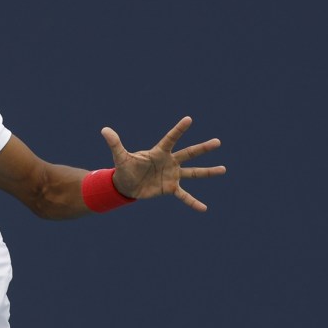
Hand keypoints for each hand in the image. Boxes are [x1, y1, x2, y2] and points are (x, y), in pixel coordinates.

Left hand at [103, 116, 224, 211]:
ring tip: (223, 169)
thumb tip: (104, 130)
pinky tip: (204, 208)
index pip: (171, 139)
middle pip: (188, 154)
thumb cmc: (125, 168)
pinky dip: (193, 202)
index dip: (178, 130)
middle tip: (217, 142)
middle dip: (202, 148)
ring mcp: (172, 175)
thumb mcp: (120, 157)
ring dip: (208, 172)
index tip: (188, 119)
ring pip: (193, 173)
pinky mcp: (170, 188)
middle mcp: (169, 162)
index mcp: (159, 152)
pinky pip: (184, 196)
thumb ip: (115, 143)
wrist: (126, 185)